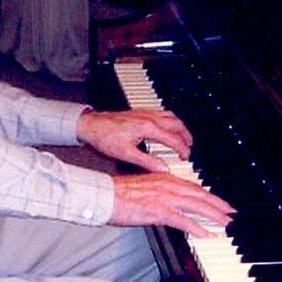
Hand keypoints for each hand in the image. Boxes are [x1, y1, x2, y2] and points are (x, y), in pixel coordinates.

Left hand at [77, 109, 191, 172]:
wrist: (92, 124)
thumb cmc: (105, 137)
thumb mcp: (126, 154)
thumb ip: (146, 162)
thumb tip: (162, 168)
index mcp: (147, 127)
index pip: (172, 139)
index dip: (182, 149)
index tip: (186, 157)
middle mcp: (148, 118)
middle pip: (176, 124)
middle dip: (186, 136)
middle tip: (189, 148)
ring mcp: (145, 113)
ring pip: (170, 116)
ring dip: (179, 127)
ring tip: (183, 137)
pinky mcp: (140, 112)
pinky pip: (162, 113)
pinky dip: (171, 121)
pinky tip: (167, 127)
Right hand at [108, 172, 233, 237]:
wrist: (104, 195)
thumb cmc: (117, 194)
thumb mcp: (143, 188)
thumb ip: (159, 193)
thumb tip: (168, 204)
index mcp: (164, 178)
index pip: (193, 187)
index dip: (210, 196)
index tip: (221, 203)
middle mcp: (167, 185)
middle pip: (200, 195)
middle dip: (219, 205)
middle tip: (232, 214)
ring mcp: (164, 198)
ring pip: (196, 206)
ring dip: (214, 216)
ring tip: (227, 224)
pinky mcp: (158, 211)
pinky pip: (183, 221)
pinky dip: (197, 228)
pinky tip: (207, 234)